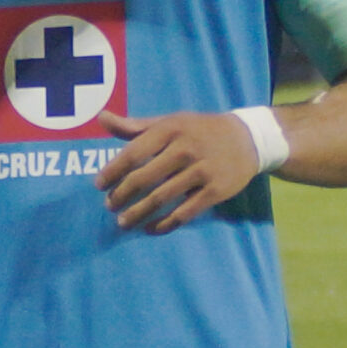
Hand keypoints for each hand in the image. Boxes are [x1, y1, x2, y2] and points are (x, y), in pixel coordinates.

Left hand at [95, 109, 263, 233]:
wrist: (248, 139)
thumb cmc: (200, 130)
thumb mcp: (170, 121)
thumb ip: (135, 125)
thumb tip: (101, 118)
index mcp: (171, 129)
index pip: (134, 152)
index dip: (113, 171)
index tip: (98, 185)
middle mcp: (185, 149)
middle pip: (144, 178)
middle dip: (122, 195)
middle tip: (109, 206)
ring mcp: (202, 171)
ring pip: (161, 199)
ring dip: (138, 214)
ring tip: (123, 223)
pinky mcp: (215, 191)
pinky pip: (184, 213)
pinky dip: (164, 224)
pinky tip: (149, 229)